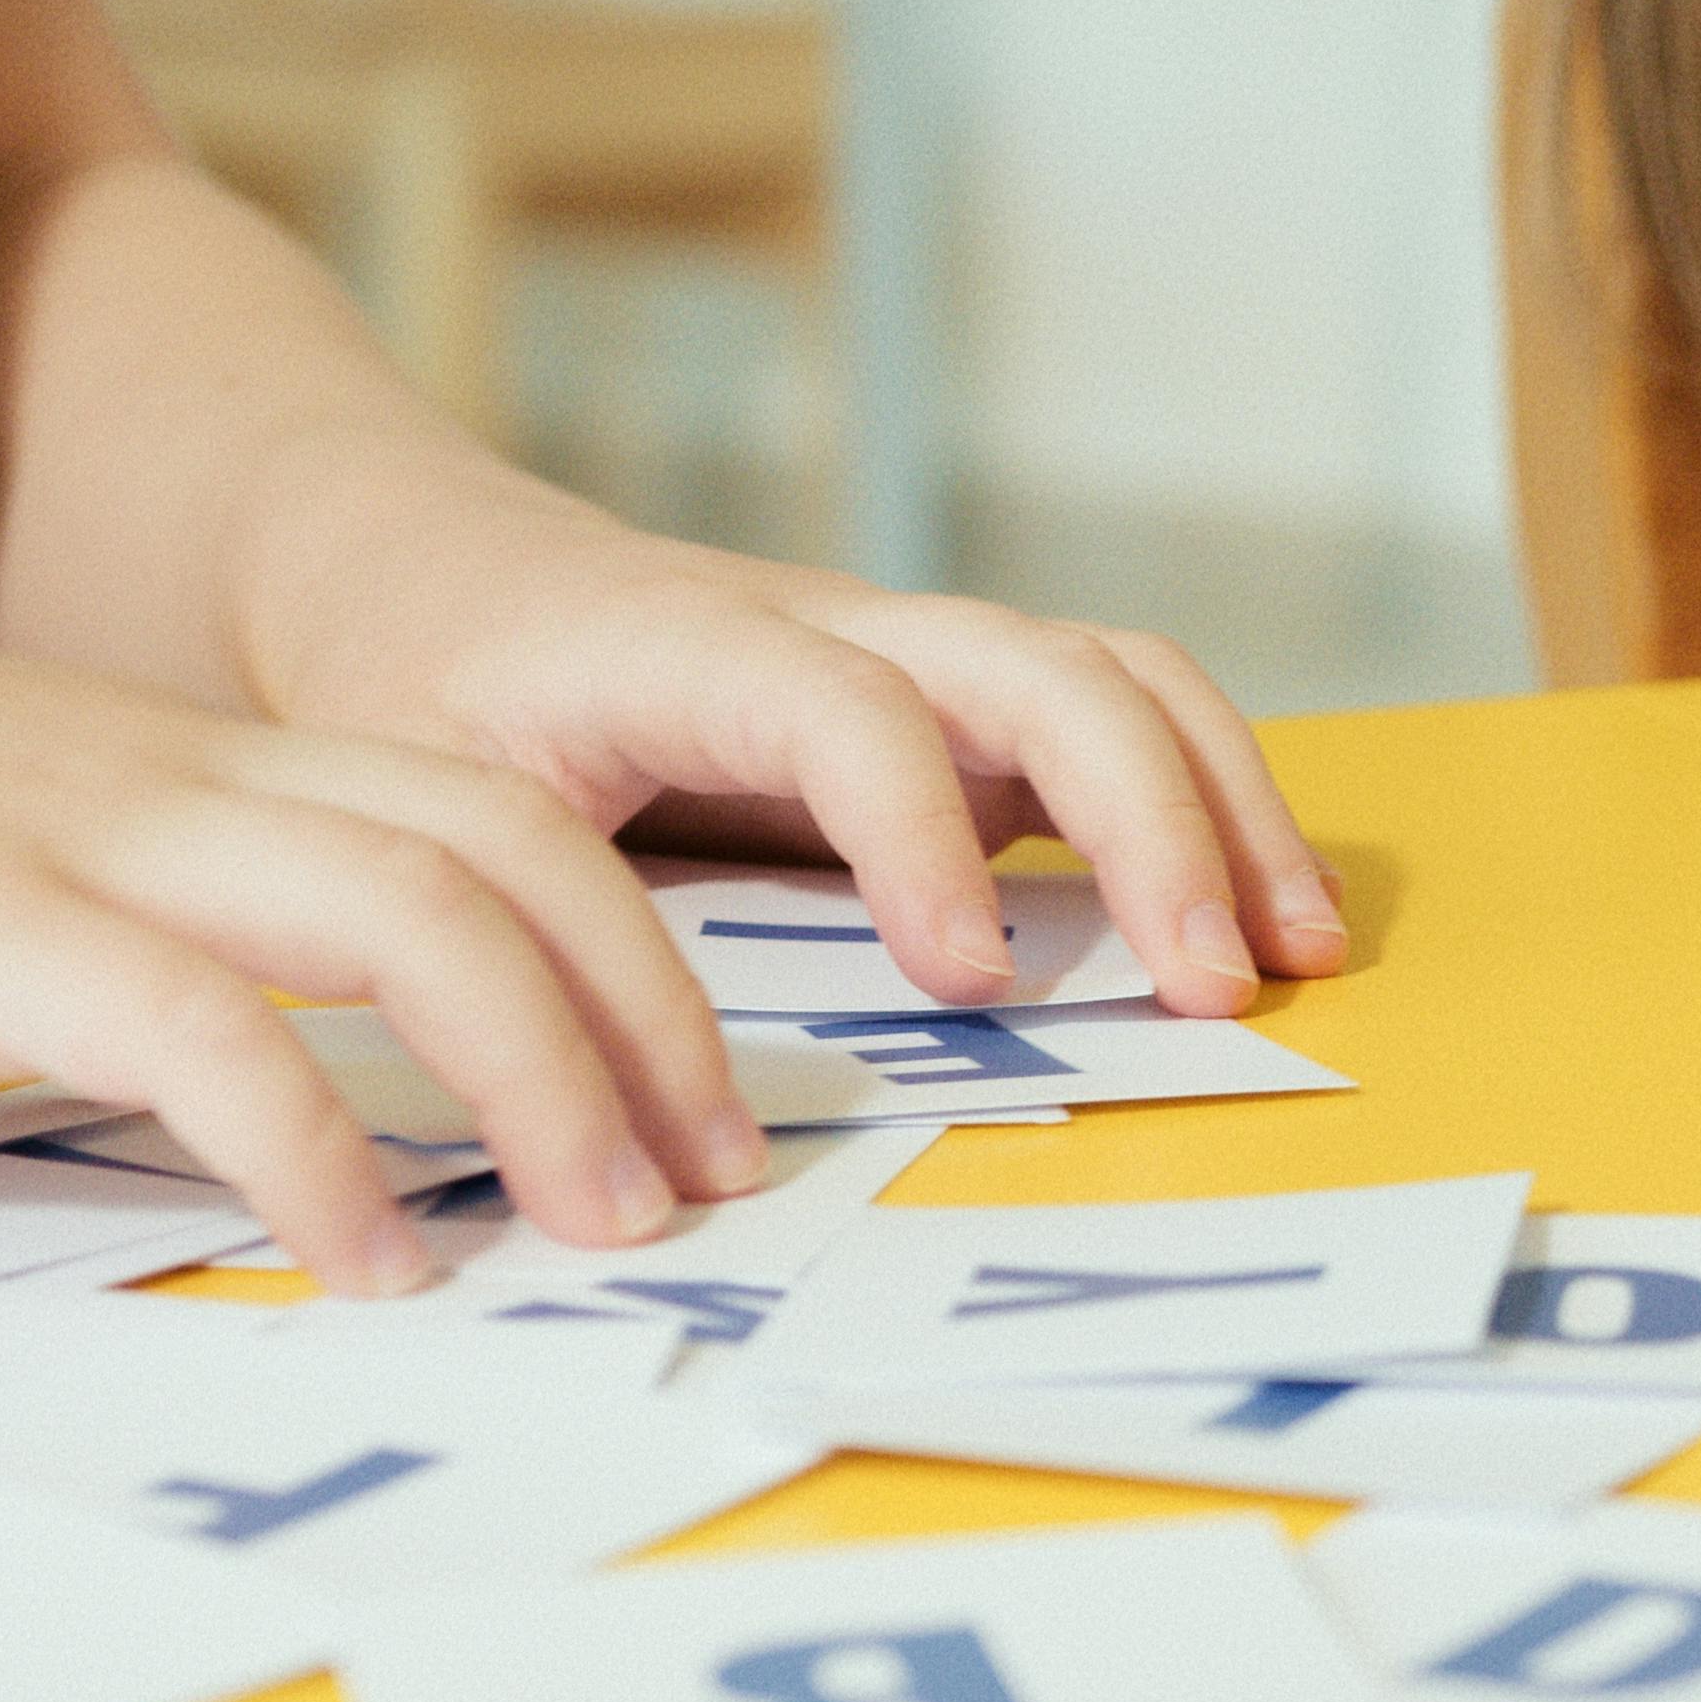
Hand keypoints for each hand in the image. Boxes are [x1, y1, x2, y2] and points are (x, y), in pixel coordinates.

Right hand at [0, 548, 750, 1290]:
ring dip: (547, 1079)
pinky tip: (371, 1260)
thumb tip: (186, 1065)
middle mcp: (157, 770)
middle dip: (653, 1013)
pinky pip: (209, 1030)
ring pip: (418, 912)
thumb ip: (73, 927)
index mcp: (160, 755)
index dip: (622, 940)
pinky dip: (326, 1153)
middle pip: (511, 850)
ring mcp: (68, 832)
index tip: (687, 1087)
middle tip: (720, 1176)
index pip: (478, 809)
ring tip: (604, 1228)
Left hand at [228, 461, 1349, 1015]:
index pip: (854, 711)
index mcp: (690, 644)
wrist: (413, 565)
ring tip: (1296, 953)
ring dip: (1222, 805)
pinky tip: (1254, 917)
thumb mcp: (404, 797)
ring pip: (1114, 676)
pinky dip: (1205, 803)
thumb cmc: (406, 692)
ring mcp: (908, 656)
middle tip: (1215, 986)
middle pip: (1047, 668)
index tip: (969, 983)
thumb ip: (502, 938)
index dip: (925, 839)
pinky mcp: (946, 705)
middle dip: (1155, 822)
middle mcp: (833, 627)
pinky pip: (1111, 716)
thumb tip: (613, 1135)